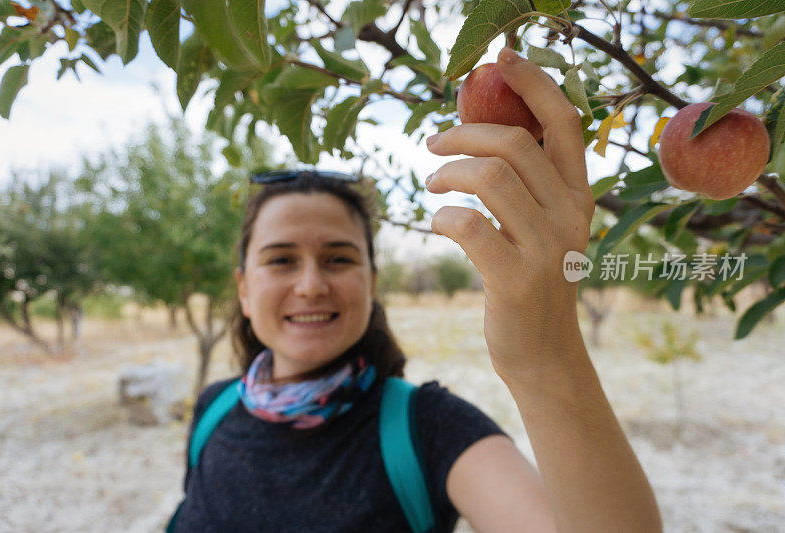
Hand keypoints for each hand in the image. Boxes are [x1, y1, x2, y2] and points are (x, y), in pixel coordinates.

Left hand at [425, 47, 594, 382]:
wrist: (544, 354)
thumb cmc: (531, 282)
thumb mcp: (543, 229)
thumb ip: (527, 186)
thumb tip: (481, 135)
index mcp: (579, 196)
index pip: (565, 122)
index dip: (533, 82)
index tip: (500, 59)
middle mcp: (571, 216)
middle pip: (515, 143)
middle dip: (463, 132)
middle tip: (432, 142)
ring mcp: (546, 249)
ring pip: (490, 177)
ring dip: (448, 172)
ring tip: (432, 183)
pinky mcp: (515, 280)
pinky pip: (468, 226)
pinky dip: (443, 217)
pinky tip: (438, 224)